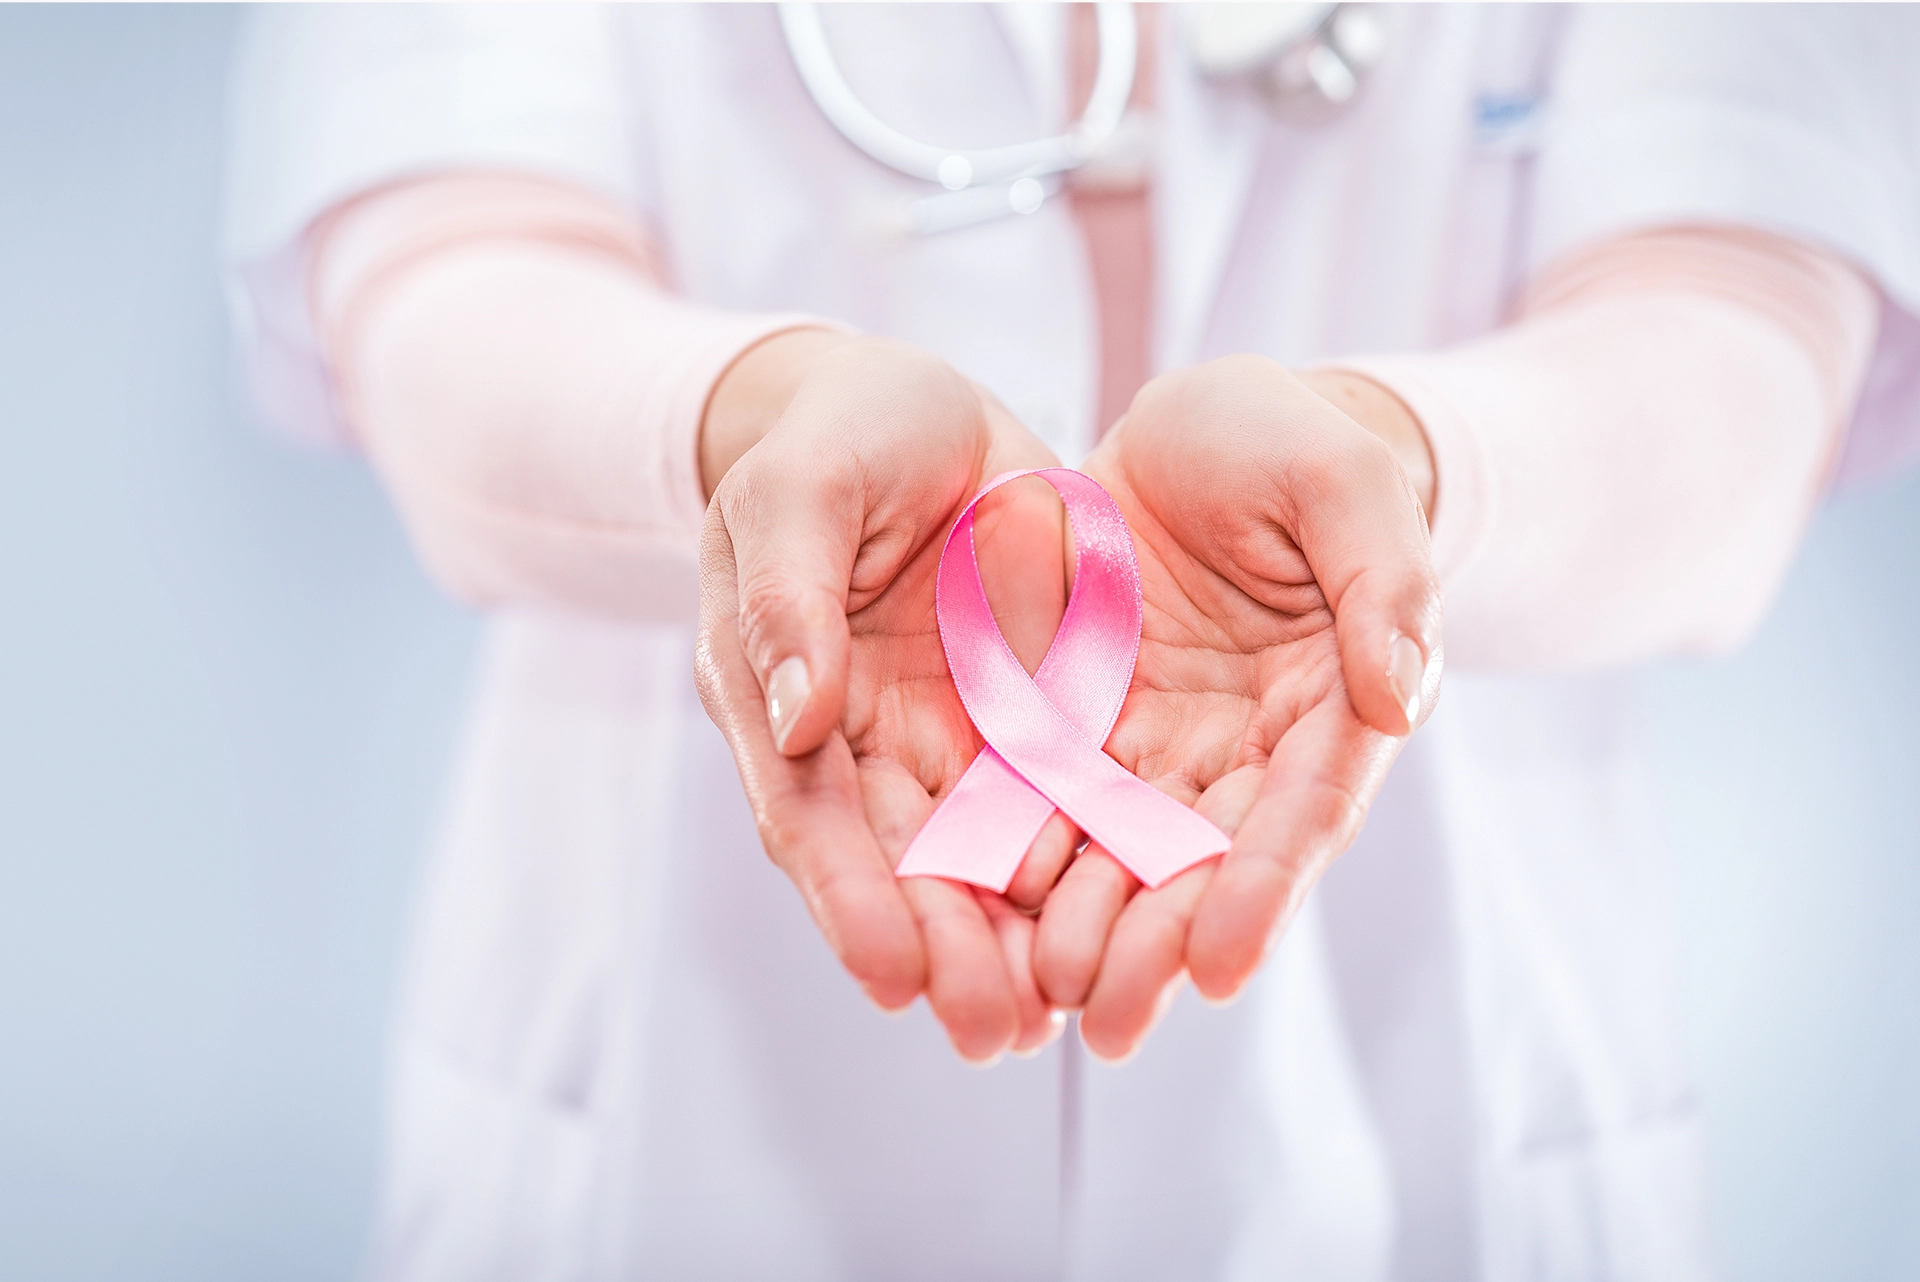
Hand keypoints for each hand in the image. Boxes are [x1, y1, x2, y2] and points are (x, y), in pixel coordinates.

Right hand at [696, 332, 1076, 1062]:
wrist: (917, 409)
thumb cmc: (835, 435)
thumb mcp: (800, 491)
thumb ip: (791, 598)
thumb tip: (794, 716)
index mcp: (783, 700)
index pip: (811, 817)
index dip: (847, 898)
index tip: (890, 974)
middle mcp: (865, 745)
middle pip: (901, 867)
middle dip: (944, 952)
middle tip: (993, 1033)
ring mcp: (949, 740)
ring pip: (981, 860)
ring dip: (1013, 942)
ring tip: (1060, 1020)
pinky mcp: (1029, 720)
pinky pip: (1059, 804)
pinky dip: (1084, 870)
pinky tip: (1127, 929)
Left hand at [1028, 356, 1443, 1059]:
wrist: (1200, 424)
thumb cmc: (1296, 446)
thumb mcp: (1349, 486)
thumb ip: (1384, 585)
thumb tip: (1401, 696)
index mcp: (1327, 707)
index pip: (1304, 814)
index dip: (1265, 891)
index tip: (1221, 964)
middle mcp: (1241, 749)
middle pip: (1204, 862)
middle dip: (1157, 943)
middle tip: (1109, 1021)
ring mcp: (1155, 741)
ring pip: (1120, 851)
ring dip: (1085, 930)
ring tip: (1042, 998)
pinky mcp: (1076, 719)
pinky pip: (1043, 793)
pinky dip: (1019, 854)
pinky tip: (978, 910)